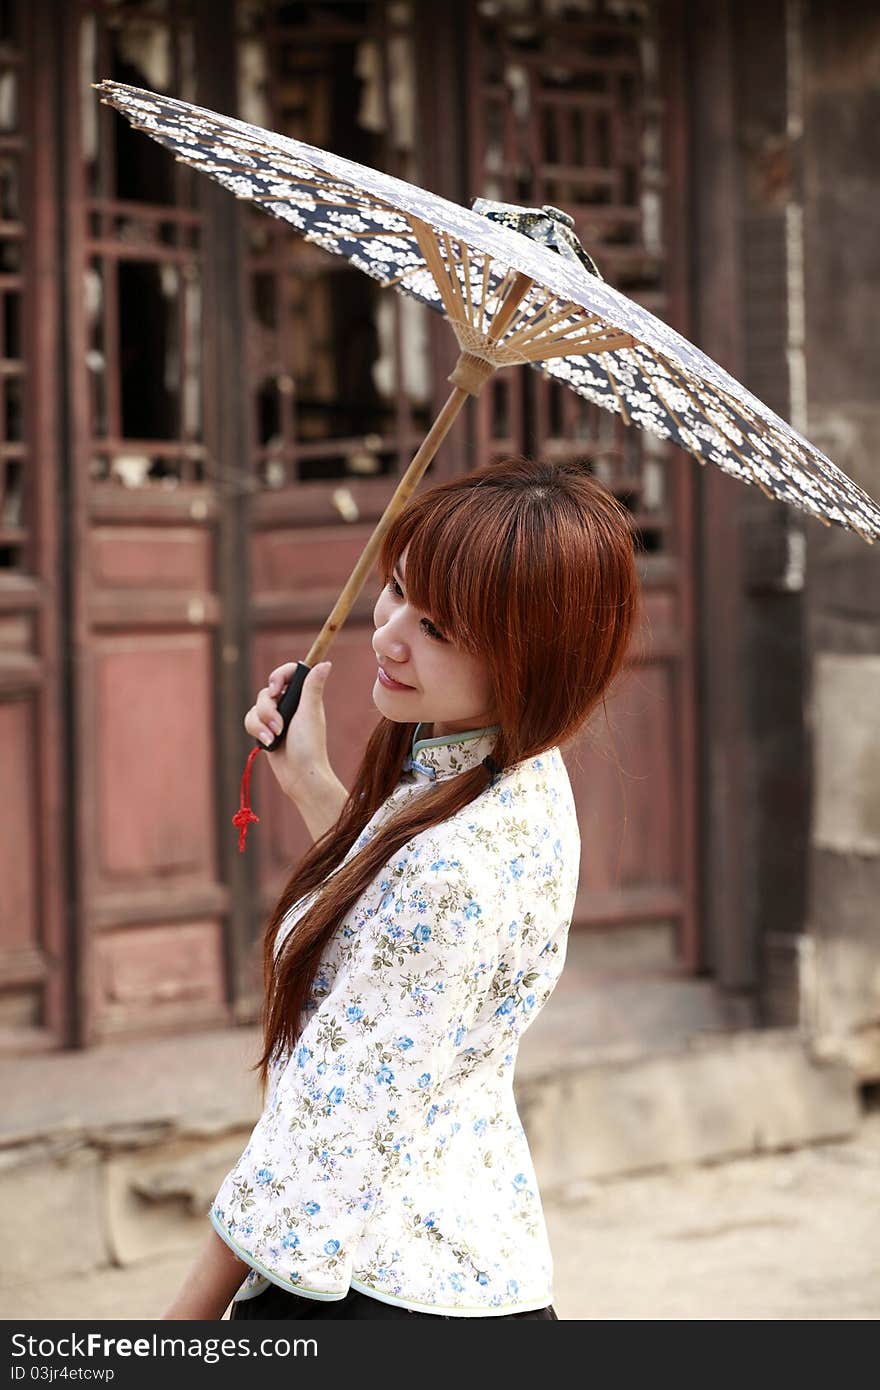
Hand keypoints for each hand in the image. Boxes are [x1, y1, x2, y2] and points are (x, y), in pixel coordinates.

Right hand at [244, 661, 333, 801]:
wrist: (300, 775)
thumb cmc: (309, 745)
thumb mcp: (310, 713)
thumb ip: (313, 687)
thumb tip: (325, 663)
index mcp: (303, 696)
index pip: (288, 674)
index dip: (278, 676)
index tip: (276, 689)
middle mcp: (290, 704)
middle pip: (266, 692)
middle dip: (268, 709)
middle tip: (279, 725)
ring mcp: (276, 718)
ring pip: (256, 707)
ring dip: (262, 723)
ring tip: (275, 737)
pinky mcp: (265, 731)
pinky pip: (251, 721)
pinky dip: (257, 731)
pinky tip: (268, 743)